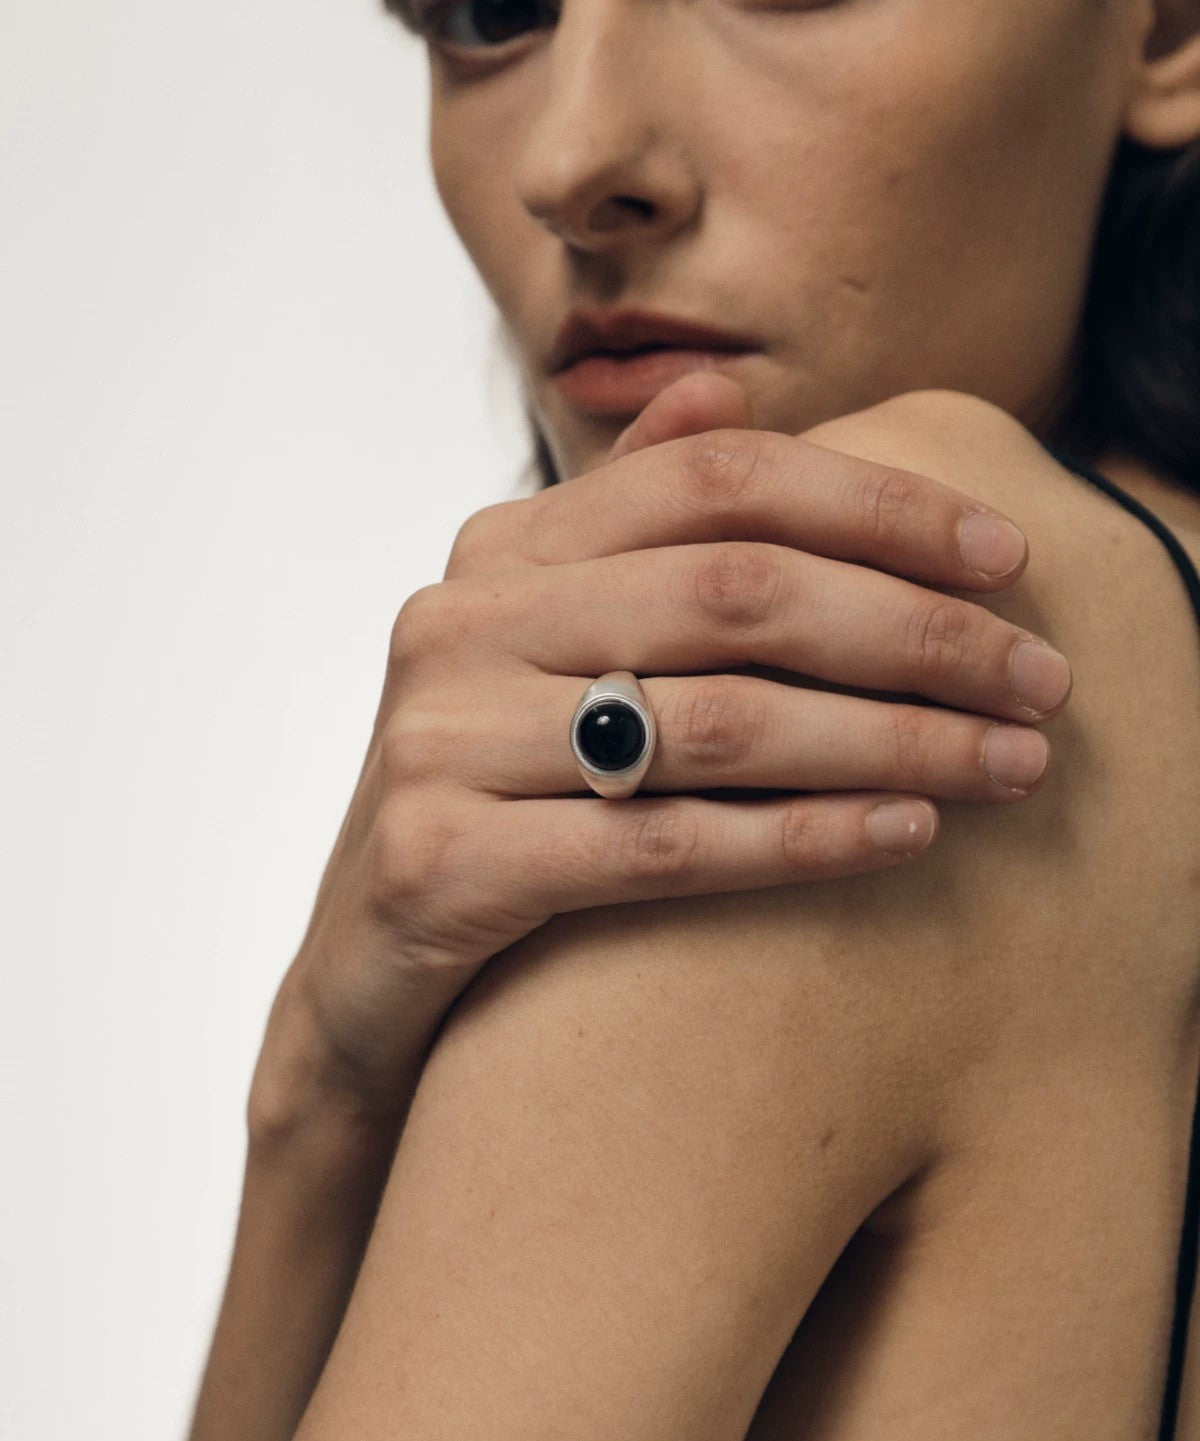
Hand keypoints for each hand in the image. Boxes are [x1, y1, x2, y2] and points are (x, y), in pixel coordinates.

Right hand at [253, 375, 1067, 1128]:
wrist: (364, 957)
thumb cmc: (493, 786)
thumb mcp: (543, 637)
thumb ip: (626, 516)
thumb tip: (726, 389)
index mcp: (501, 548)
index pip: (714, 477)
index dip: (874, 503)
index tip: (1003, 555)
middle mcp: (464, 622)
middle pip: (735, 593)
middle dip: (914, 631)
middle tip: (1039, 678)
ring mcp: (444, 738)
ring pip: (718, 721)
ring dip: (892, 739)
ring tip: (1009, 764)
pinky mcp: (444, 861)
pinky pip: (666, 844)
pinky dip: (804, 837)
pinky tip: (907, 834)